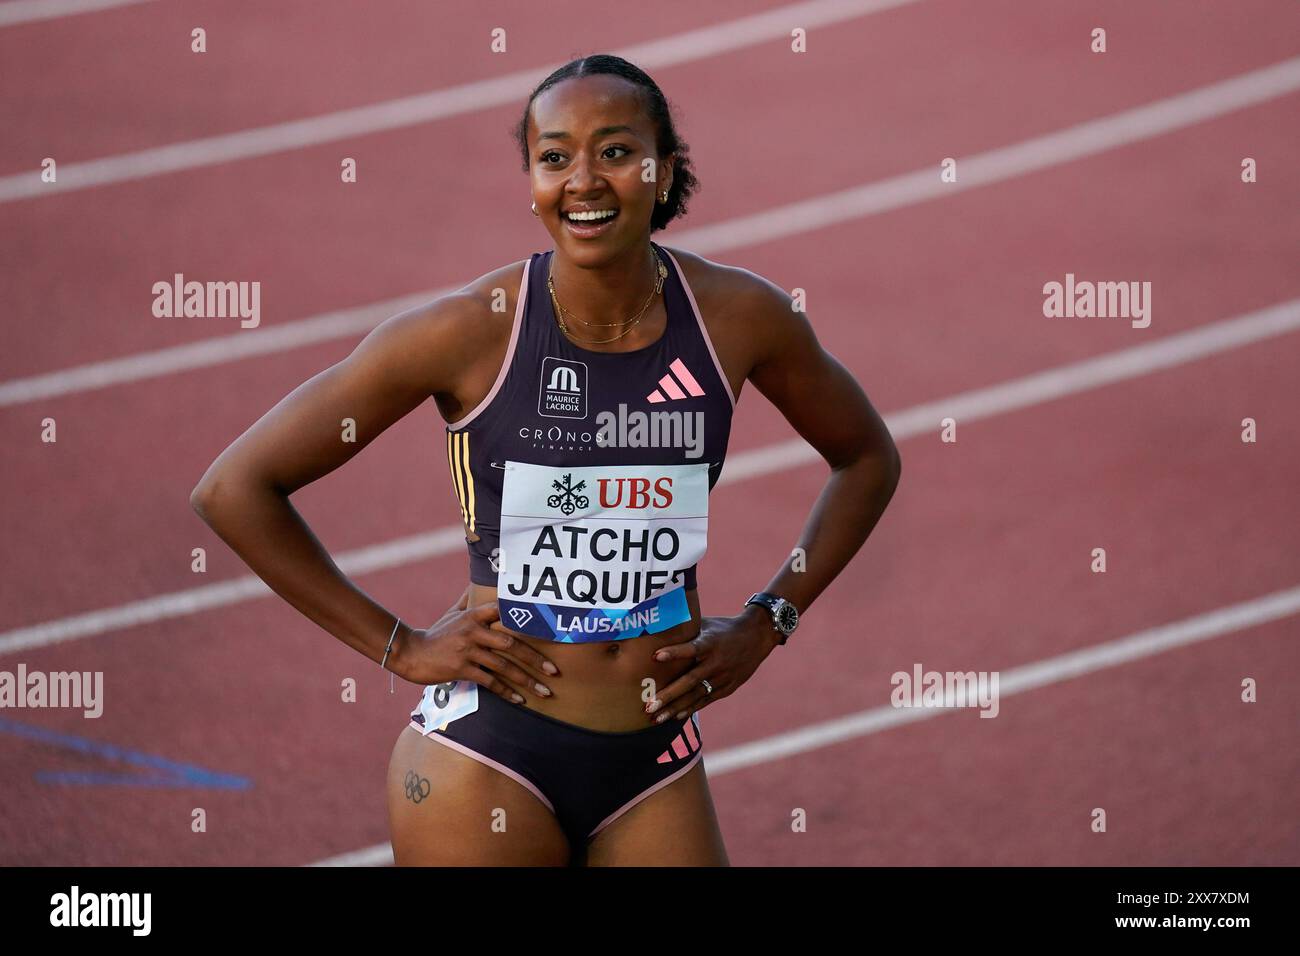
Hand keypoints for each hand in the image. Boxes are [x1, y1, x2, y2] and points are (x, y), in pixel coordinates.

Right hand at [394, 586, 559, 703]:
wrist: (411, 652)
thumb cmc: (437, 634)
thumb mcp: (453, 613)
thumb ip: (470, 601)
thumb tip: (479, 584)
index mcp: (475, 615)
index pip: (505, 612)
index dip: (527, 620)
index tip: (549, 631)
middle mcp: (474, 631)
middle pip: (511, 644)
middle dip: (535, 658)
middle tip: (554, 671)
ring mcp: (468, 650)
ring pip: (503, 666)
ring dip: (526, 680)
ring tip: (544, 691)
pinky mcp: (461, 669)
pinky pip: (490, 681)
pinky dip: (506, 692)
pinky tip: (520, 700)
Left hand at [645, 607, 779, 723]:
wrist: (758, 636)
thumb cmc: (724, 627)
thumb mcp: (707, 623)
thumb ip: (686, 629)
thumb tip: (658, 625)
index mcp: (711, 642)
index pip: (691, 647)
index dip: (674, 652)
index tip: (655, 656)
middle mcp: (717, 662)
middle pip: (690, 680)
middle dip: (668, 695)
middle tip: (648, 706)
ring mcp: (723, 677)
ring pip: (696, 695)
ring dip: (675, 708)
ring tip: (656, 718)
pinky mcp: (728, 687)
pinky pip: (706, 700)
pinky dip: (691, 708)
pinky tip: (675, 717)